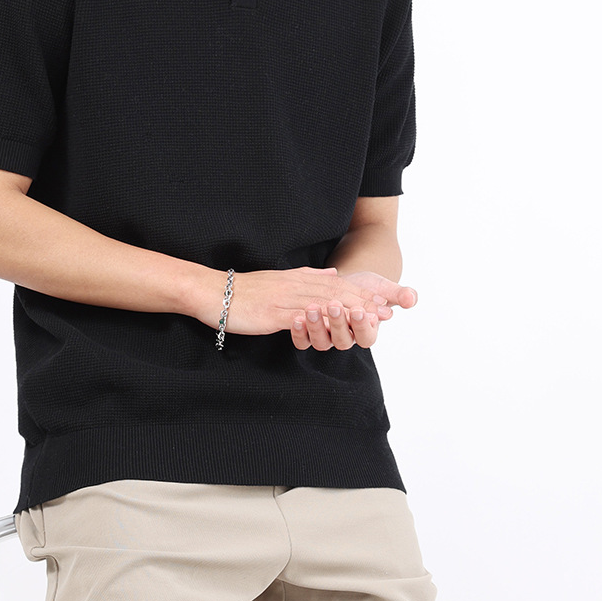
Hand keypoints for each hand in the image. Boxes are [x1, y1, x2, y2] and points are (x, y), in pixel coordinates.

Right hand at [213, 265, 413, 346]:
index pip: (335, 286)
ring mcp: (286, 299)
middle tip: (388, 310)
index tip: (383, 301)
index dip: (360, 293)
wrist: (214, 293)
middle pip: (336, 293)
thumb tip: (332, 274)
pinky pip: (302, 316)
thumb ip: (306, 277)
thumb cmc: (244, 292)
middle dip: (363, 301)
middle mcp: (295, 286)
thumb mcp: (279, 280)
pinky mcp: (274, 313)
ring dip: (349, 310)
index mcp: (298, 279)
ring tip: (371, 317)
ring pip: (324, 303)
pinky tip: (337, 325)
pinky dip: (322, 320)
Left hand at [290, 269, 417, 351]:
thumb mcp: (383, 288)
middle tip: (334, 305)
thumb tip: (412, 298)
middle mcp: (346, 338)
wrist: (344, 282)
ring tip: (312, 309)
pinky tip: (296, 317)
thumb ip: (400, 294)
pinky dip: (299, 332)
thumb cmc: (366, 287)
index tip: (360, 310)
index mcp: (366, 332)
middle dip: (338, 323)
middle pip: (343, 340)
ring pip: (322, 342)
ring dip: (316, 327)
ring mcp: (327, 338)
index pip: (367, 336)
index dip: (363, 325)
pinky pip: (303, 341)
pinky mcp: (309, 334)